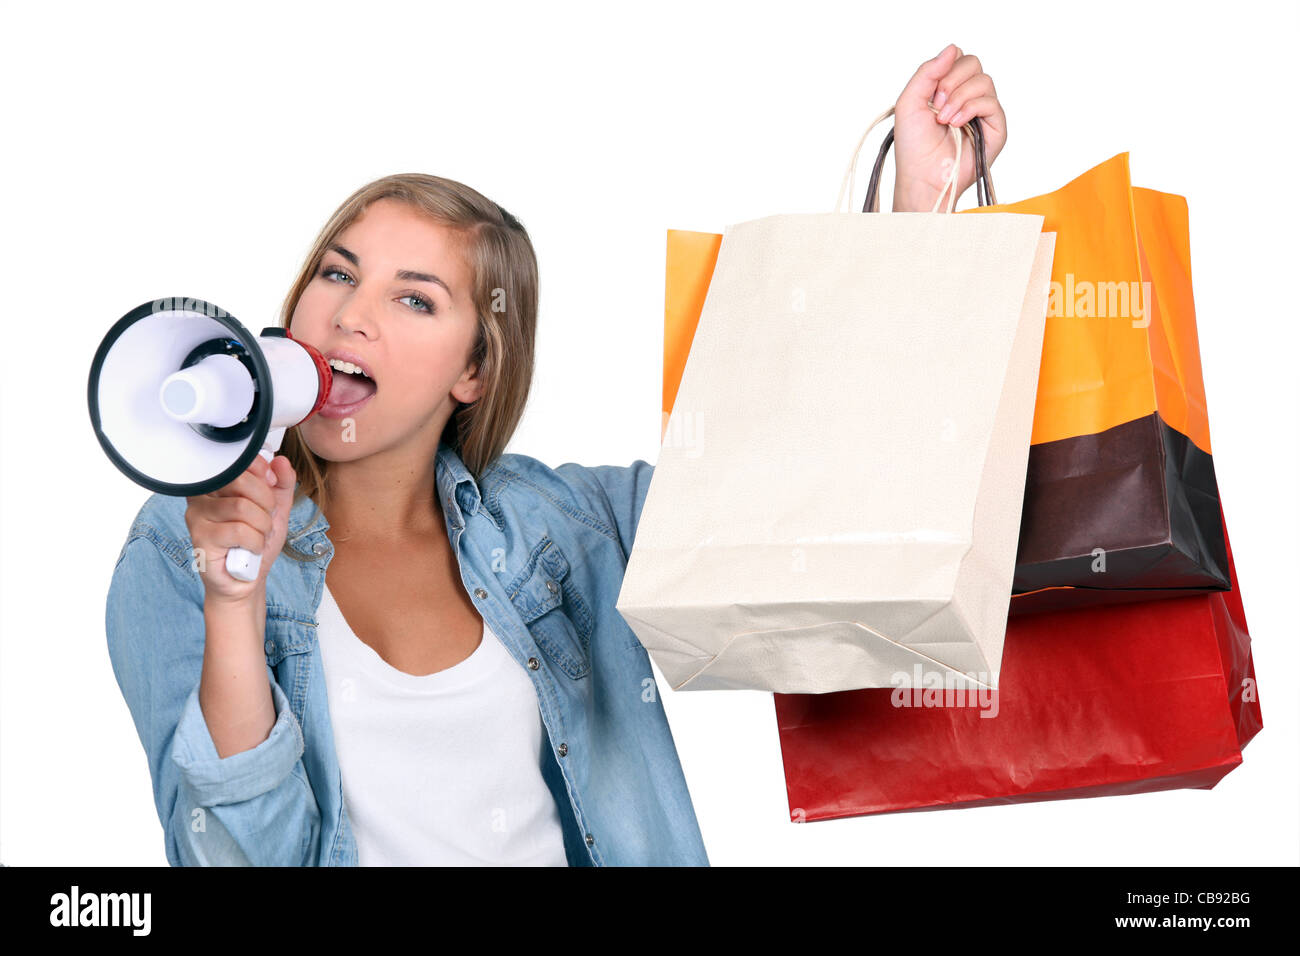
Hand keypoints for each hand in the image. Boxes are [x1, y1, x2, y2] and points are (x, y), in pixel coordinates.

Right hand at [184, 454, 296, 605]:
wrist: (247, 578)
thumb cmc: (255, 542)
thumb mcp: (277, 509)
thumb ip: (282, 483)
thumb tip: (281, 461)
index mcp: (218, 482)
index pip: (237, 460)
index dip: (261, 469)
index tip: (271, 483)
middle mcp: (202, 495)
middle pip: (238, 480)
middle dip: (265, 501)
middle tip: (266, 518)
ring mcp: (197, 516)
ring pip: (241, 507)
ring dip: (262, 526)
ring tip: (258, 536)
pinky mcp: (200, 538)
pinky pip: (238, 531)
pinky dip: (254, 542)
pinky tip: (250, 548)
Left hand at [891, 44, 1006, 211]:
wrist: (921, 176)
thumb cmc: (913, 146)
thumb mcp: (909, 101)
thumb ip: (927, 72)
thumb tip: (952, 48)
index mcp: (948, 89)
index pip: (958, 58)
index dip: (945, 68)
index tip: (930, 92)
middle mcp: (967, 98)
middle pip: (973, 63)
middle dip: (952, 81)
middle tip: (937, 106)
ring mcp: (982, 112)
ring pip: (983, 81)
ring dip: (960, 97)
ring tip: (944, 120)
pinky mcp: (995, 128)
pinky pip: (991, 102)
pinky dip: (971, 108)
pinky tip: (956, 124)